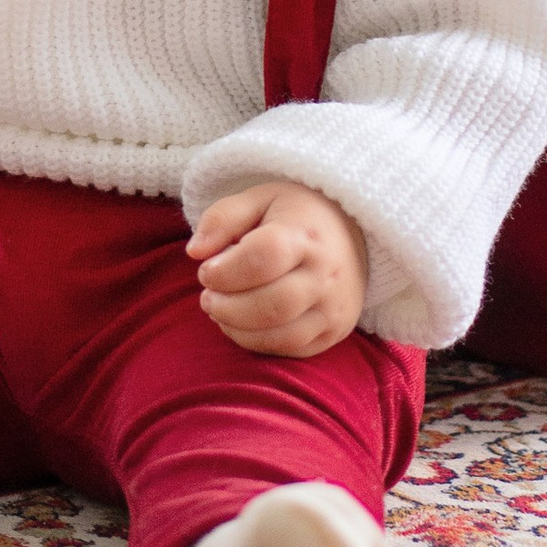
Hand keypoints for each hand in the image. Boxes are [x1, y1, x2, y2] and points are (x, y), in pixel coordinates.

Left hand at [187, 181, 366, 357]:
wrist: (351, 231)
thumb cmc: (294, 214)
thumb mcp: (259, 198)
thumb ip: (222, 218)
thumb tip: (195, 252)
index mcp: (306, 234)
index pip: (264, 258)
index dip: (226, 271)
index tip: (205, 271)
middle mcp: (327, 274)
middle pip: (272, 305)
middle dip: (228, 307)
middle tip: (206, 298)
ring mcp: (334, 307)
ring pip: (282, 334)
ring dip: (238, 329)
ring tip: (219, 311)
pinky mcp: (335, 331)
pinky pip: (292, 349)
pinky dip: (258, 343)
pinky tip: (241, 325)